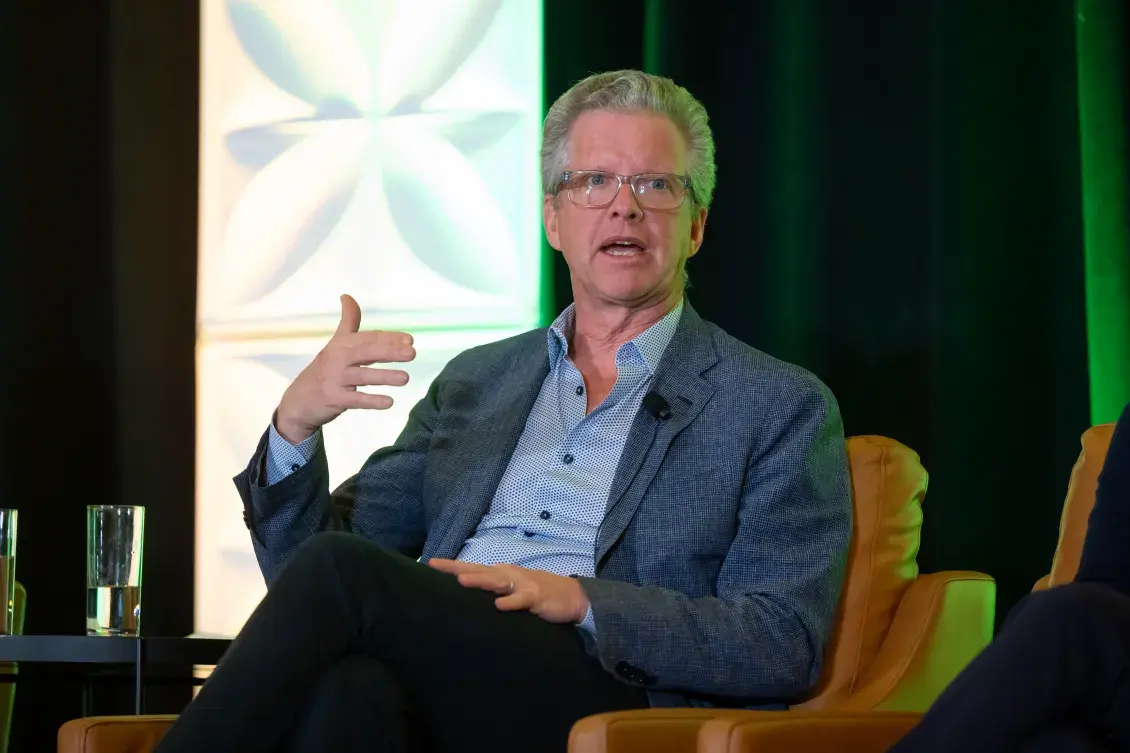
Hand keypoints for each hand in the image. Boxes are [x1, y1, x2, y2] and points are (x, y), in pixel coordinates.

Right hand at [275, 294, 415, 442]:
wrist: (299, 400)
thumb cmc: (324, 370)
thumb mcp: (335, 344)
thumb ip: (348, 322)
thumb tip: (347, 296)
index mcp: (341, 344)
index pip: (368, 338)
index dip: (388, 338)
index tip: (410, 339)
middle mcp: (337, 359)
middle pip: (366, 352)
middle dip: (389, 352)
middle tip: (412, 353)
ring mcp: (335, 379)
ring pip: (362, 376)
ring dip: (384, 376)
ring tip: (406, 378)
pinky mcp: (334, 399)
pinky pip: (356, 400)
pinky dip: (372, 401)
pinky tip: (389, 402)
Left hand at [427, 559, 589, 623]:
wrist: (572, 597)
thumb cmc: (538, 592)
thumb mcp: (513, 588)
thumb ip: (494, 588)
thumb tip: (469, 588)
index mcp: (502, 573)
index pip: (473, 567)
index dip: (452, 566)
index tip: (430, 563)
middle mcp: (509, 575)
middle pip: (480, 570)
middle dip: (458, 569)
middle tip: (436, 566)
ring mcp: (523, 585)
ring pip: (498, 582)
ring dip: (480, 581)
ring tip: (462, 582)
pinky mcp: (536, 598)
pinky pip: (521, 601)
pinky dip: (511, 602)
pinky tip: (499, 606)